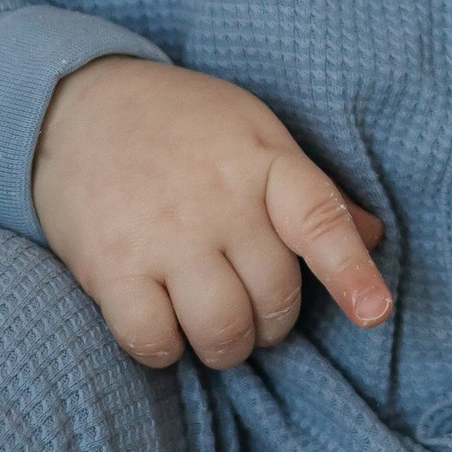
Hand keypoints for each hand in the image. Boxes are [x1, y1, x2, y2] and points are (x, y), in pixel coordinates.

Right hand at [31, 56, 390, 368]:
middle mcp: (219, 201)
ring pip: (222, 331)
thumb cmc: (181, 126)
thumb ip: (309, 192)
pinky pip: (154, 340)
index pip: (318, 220)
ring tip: (213, 325)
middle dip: (271, 321)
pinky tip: (163, 323)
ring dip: (226, 346)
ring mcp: (164, 236)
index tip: (374, 313)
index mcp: (264, 162)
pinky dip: (165, 348)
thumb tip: (374, 236)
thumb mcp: (254, 134)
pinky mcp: (111, 266)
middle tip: (249, 304)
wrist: (77, 104)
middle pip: (274, 299)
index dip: (350, 272)